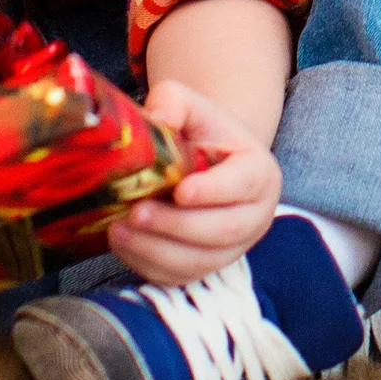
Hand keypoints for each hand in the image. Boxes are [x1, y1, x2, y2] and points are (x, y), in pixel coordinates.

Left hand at [107, 80, 280, 286]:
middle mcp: (255, 216)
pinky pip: (179, 277)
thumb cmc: (200, 131)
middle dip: (176, 225)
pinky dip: (149, 265)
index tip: (180, 190)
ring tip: (119, 229)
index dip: (213, 191)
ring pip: (199, 261)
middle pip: (222, 231)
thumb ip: (174, 102)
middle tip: (137, 212)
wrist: (205, 161)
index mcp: (261, 172)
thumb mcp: (191, 106)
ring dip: (156, 250)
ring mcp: (233, 248)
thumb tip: (157, 120)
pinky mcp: (206, 268)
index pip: (243, 184)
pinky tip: (123, 243)